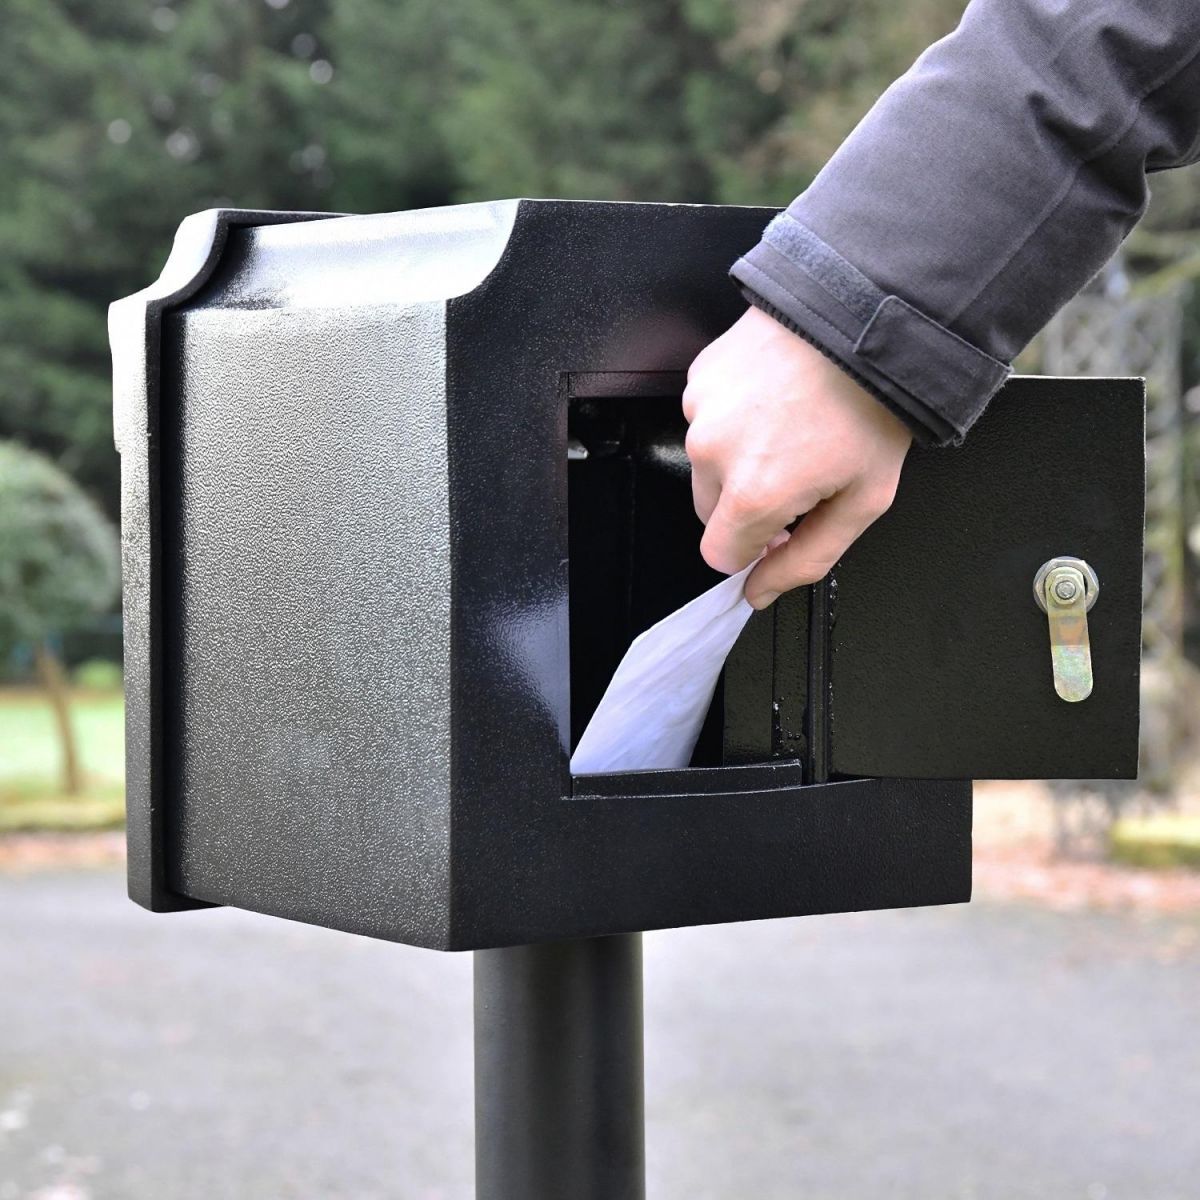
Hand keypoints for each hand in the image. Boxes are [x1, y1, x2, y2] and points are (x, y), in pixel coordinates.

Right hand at [683, 305, 911, 608]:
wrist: (866, 318)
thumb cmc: (872, 404)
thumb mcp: (863, 500)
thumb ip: (806, 560)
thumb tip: (760, 591)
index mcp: (754, 492)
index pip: (720, 555)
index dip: (754, 549)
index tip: (782, 529)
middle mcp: (715, 451)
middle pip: (710, 512)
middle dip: (748, 504)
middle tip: (800, 472)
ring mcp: (701, 409)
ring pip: (708, 462)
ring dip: (740, 457)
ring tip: (793, 426)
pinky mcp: (700, 376)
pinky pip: (706, 417)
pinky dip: (735, 417)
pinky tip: (777, 399)